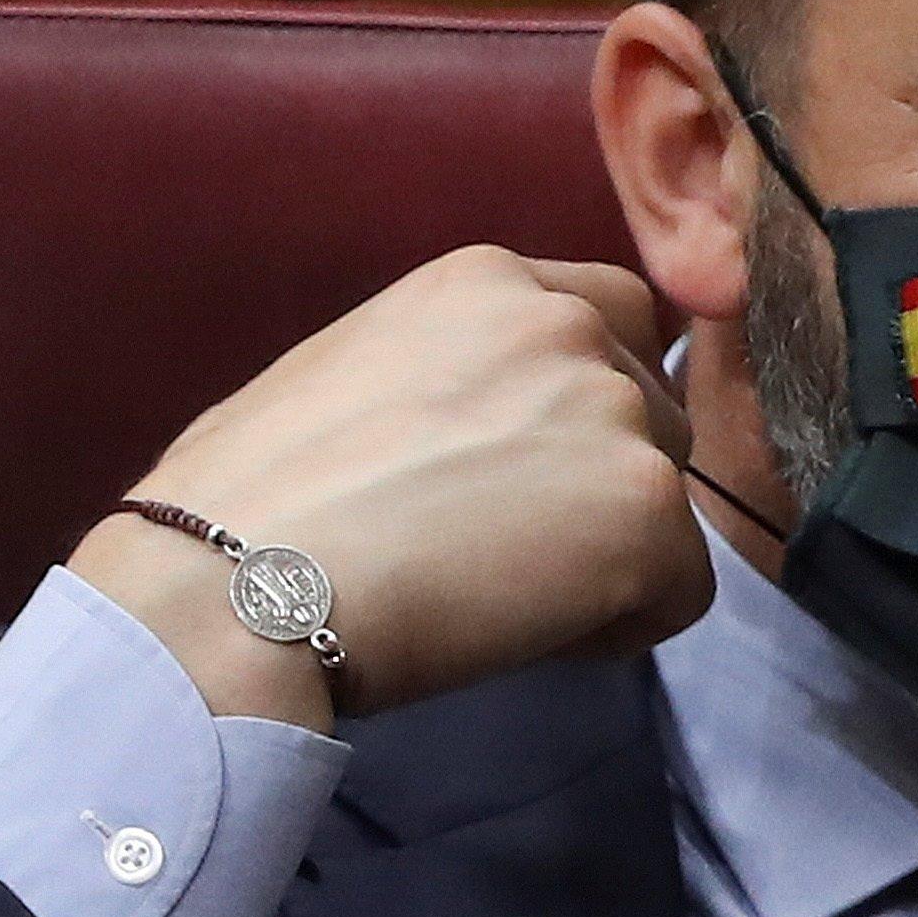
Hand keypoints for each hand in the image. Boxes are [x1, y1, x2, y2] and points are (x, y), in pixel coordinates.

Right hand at [70, 249, 711, 730]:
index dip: (574, 408)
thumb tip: (473, 428)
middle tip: (495, 549)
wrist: (237, 584)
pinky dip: (620, 628)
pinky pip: (680, 591)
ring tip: (493, 592)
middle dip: (596, 482)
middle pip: (651, 409)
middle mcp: (566, 324)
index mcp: (486, 282)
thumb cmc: (245, 502)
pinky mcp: (648, 511)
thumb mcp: (345, 372)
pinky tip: (518, 634)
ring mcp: (616, 412)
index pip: (609, 320)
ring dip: (605, 554)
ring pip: (666, 500)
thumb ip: (443, 373)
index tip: (516, 472)